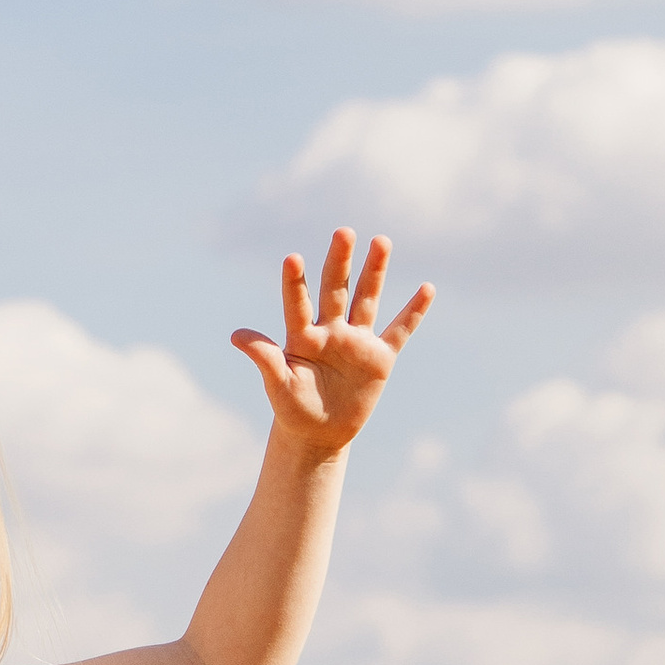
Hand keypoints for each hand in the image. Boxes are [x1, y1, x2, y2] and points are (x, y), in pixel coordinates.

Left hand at [231, 227, 432, 452]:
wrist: (319, 432)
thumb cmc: (292, 407)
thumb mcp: (278, 385)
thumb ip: (264, 358)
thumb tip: (236, 335)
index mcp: (302, 336)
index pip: (297, 304)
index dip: (295, 283)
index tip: (292, 258)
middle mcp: (330, 331)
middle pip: (335, 290)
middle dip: (339, 263)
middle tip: (343, 232)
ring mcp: (356, 341)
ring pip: (366, 300)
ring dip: (375, 272)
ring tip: (381, 241)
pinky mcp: (379, 358)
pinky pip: (399, 331)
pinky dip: (413, 312)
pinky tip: (427, 288)